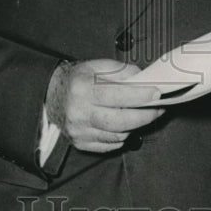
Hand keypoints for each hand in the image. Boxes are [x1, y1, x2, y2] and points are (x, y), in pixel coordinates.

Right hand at [46, 59, 165, 153]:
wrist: (51, 95)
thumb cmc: (77, 79)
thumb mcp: (96, 66)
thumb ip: (121, 71)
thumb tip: (143, 80)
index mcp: (82, 89)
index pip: (117, 96)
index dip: (140, 96)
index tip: (157, 94)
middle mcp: (79, 113)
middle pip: (120, 121)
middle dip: (145, 116)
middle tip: (158, 109)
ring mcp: (79, 131)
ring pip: (118, 135)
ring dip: (135, 126)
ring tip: (144, 115)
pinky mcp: (81, 143)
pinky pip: (110, 144)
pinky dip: (122, 135)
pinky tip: (126, 125)